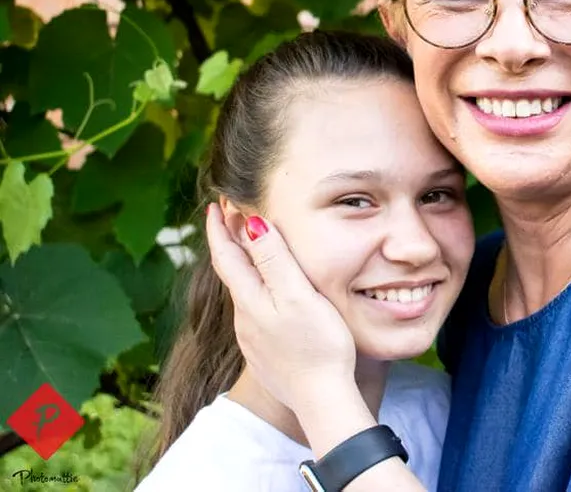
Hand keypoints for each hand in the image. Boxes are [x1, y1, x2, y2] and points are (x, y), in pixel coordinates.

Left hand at [205, 203, 358, 412]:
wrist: (321, 399)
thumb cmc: (318, 346)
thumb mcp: (297, 296)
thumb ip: (275, 260)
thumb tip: (252, 224)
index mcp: (251, 300)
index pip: (226, 256)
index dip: (219, 229)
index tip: (216, 205)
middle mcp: (246, 318)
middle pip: (232, 272)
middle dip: (232, 240)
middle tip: (233, 214)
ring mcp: (254, 338)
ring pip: (244, 292)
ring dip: (244, 265)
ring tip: (251, 247)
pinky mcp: (267, 352)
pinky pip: (255, 311)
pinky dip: (257, 289)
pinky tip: (270, 294)